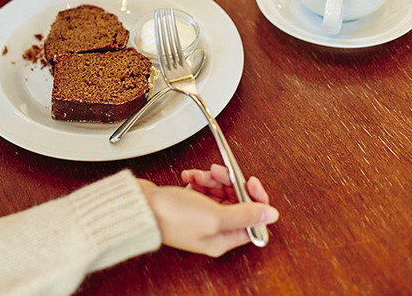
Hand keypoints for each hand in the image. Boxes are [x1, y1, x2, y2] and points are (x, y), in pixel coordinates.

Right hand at [138, 164, 278, 256]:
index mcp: (223, 238)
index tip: (249, 181)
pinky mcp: (186, 204)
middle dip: (229, 183)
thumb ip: (245, 214)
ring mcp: (199, 216)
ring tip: (200, 175)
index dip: (254, 198)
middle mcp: (213, 229)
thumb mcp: (215, 216)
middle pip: (236, 201)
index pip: (253, 219)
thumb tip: (271, 215)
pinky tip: (189, 177)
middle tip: (220, 173)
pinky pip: (202, 188)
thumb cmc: (171, 217)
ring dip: (212, 178)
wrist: (140, 207)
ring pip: (219, 191)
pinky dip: (198, 179)